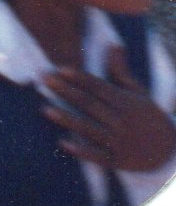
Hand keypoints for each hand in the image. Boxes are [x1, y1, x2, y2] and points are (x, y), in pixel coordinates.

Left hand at [46, 46, 175, 173]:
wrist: (171, 151)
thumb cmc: (147, 116)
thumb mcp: (139, 94)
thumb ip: (121, 71)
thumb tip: (113, 44)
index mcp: (126, 103)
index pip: (99, 88)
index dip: (80, 78)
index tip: (60, 68)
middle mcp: (122, 122)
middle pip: (90, 105)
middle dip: (66, 92)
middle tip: (43, 80)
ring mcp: (120, 142)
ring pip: (90, 129)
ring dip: (68, 119)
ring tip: (45, 109)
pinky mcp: (118, 161)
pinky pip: (98, 156)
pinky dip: (81, 150)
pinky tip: (63, 143)